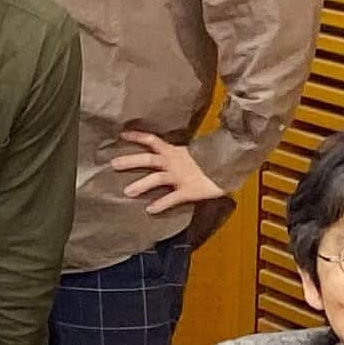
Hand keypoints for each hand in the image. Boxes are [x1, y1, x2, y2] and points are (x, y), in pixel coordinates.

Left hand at [110, 127, 226, 214]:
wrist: (230, 166)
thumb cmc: (211, 160)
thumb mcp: (190, 153)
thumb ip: (176, 154)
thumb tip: (163, 153)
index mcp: (174, 151)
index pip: (152, 140)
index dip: (137, 137)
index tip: (121, 135)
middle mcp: (174, 162)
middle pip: (149, 159)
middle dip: (130, 161)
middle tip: (113, 164)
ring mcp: (180, 177)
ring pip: (157, 178)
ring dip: (141, 184)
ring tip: (127, 192)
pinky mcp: (188, 191)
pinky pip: (172, 198)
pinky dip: (161, 204)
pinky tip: (150, 210)